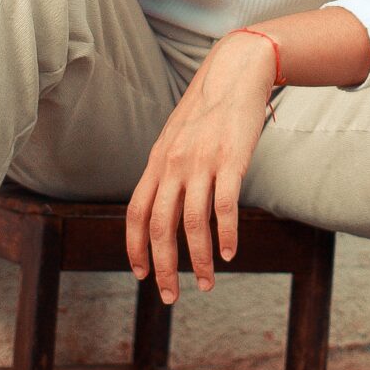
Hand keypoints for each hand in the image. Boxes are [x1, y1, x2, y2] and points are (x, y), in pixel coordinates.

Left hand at [125, 31, 275, 299]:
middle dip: (164, 267)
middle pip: (160, 226)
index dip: (135, 248)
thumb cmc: (208, 111)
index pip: (136, 214)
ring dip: (198, 259)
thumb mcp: (177, 139)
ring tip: (206, 283)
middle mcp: (173, 164)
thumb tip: (162, 206)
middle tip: (172, 296)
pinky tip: (229, 254)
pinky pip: (225, 206)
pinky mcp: (230, 160)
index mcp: (157, 162)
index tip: (142, 276)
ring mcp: (201, 162)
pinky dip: (225, 235)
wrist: (235, 73)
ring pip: (193, 223)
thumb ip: (168, 170)